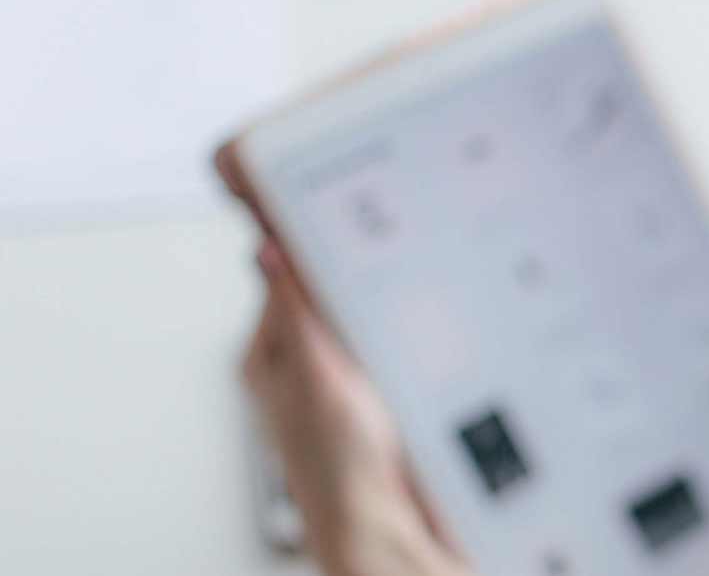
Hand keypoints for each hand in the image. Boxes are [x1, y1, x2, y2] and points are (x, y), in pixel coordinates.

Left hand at [243, 243, 469, 575]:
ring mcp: (334, 384)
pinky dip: (396, 340)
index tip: (336, 221)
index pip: (282, 280)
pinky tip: (413, 341)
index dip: (309, 250)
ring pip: (354, 324)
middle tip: (378, 263)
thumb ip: (294, 310)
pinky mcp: (369, 399)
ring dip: (378, 313)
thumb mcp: (317, 371)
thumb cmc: (337, 463)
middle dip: (350, 282)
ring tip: (397, 306)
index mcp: (265, 359)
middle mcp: (295, 369)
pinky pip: (381, 351)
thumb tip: (268, 250)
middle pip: (321, 301)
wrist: (381, 517)